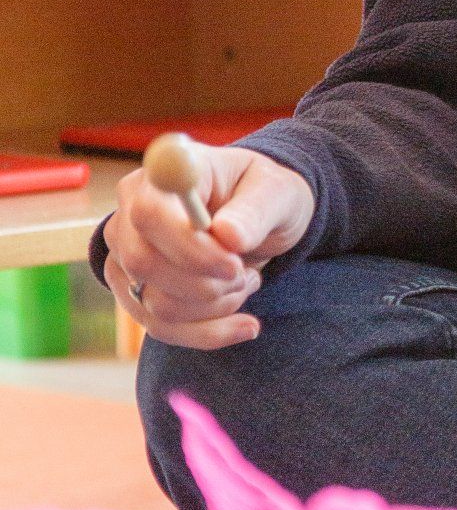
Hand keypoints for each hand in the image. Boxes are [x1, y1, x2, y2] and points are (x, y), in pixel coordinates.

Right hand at [102, 146, 315, 351]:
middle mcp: (131, 213)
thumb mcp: (278, 192)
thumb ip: (255, 210)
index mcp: (163, 176)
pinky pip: (161, 328)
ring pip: (155, 304)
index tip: (235, 265)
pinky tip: (245, 323)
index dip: (190, 248)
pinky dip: (208, 333)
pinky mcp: (133, 292)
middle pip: (142, 264)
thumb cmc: (265, 197)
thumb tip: (227, 235)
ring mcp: (125, 255)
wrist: (256, 221)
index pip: (150, 215)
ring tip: (246, 281)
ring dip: (214, 307)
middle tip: (246, 274)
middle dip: (204, 284)